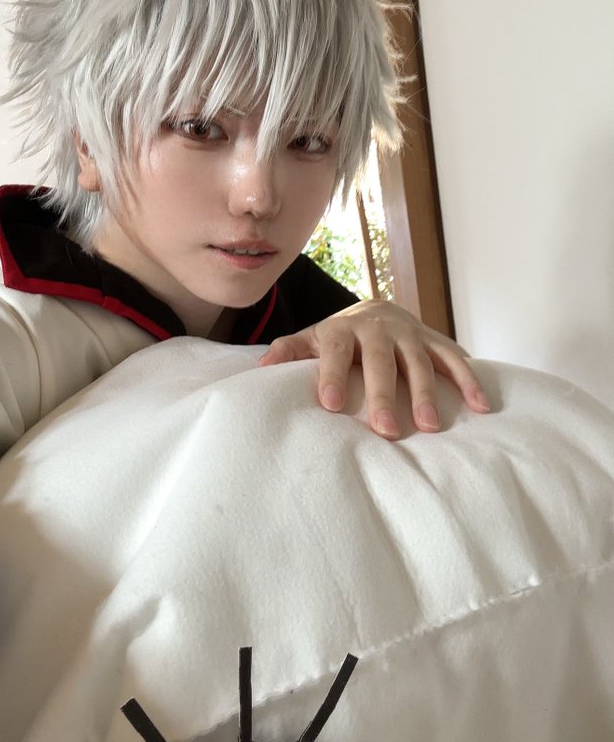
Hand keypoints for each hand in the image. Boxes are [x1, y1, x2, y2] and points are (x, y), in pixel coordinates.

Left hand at [257, 299, 489, 438]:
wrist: (376, 310)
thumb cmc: (338, 337)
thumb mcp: (312, 340)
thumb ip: (288, 351)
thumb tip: (260, 369)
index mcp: (344, 329)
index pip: (335, 349)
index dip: (332, 374)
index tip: (331, 405)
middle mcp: (379, 327)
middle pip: (382, 359)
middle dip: (384, 394)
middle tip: (386, 431)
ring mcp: (411, 333)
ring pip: (420, 361)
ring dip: (426, 393)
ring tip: (430, 427)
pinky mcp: (435, 340)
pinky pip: (455, 359)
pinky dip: (469, 381)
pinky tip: (481, 407)